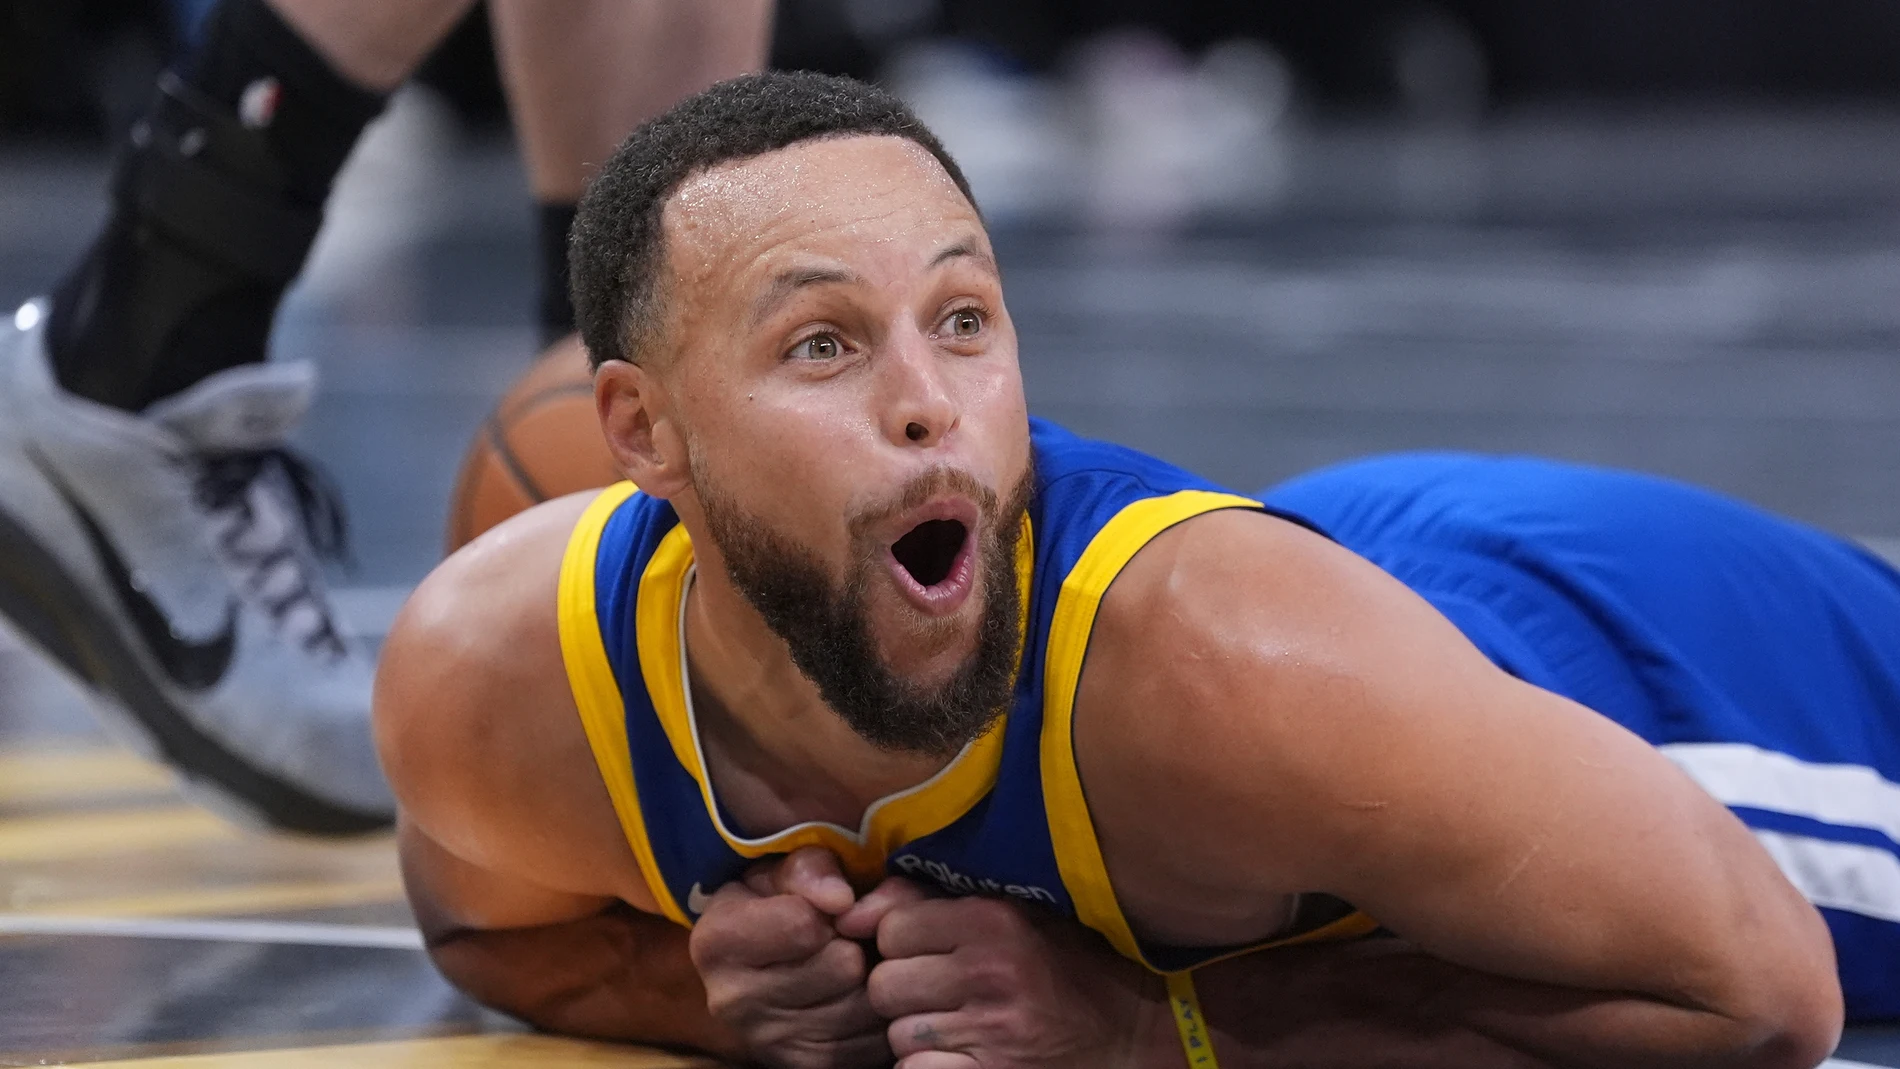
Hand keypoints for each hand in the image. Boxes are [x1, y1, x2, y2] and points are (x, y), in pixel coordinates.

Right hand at [687, 847, 887, 1068]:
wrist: (763, 963)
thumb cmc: (777, 902)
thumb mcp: (784, 870)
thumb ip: (811, 869)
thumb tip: (840, 899)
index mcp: (716, 941)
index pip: (805, 923)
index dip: (834, 906)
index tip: (829, 905)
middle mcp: (731, 1001)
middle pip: (843, 966)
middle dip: (857, 942)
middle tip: (846, 936)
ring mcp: (768, 1042)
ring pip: (865, 1004)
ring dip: (874, 977)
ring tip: (855, 961)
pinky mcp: (806, 1066)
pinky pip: (872, 1040)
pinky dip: (877, 1014)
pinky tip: (858, 994)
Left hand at [845, 891, 1159, 1068]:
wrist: (1134, 1032)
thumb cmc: (1062, 965)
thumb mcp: (1008, 912)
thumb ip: (925, 901)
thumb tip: (849, 914)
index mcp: (993, 920)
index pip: (891, 929)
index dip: (902, 945)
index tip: (930, 953)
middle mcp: (990, 972)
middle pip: (884, 985)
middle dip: (903, 994)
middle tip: (942, 995)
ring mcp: (993, 1031)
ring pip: (898, 1035)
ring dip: (918, 1035)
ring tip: (960, 1026)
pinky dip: (930, 1067)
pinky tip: (961, 1056)